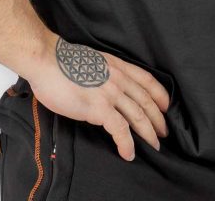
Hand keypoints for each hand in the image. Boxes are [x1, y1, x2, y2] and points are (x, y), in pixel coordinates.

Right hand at [26, 30, 170, 161]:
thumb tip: (107, 88)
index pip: (147, 79)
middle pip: (146, 100)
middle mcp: (118, 78)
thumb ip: (106, 73)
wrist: (47, 60)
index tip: (166, 106)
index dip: (160, 94)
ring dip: (149, 133)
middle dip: (158, 119)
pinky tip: (129, 153)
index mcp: (117, 65)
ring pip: (138, 116)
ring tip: (154, 145)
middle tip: (163, 132)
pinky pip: (120, 129)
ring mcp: (110, 93)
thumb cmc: (63, 61)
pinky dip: (127, 143)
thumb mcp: (94, 60)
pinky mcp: (99, 108)